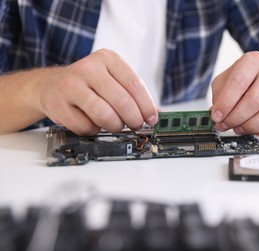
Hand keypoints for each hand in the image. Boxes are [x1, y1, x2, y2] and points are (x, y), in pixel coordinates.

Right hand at [37, 49, 157, 134]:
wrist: (50, 85)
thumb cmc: (88, 85)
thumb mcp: (112, 79)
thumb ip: (132, 93)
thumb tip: (156, 114)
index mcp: (107, 59)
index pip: (134, 84)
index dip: (146, 105)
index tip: (152, 119)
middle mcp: (88, 68)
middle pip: (121, 101)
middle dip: (133, 119)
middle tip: (135, 126)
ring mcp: (71, 85)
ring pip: (104, 115)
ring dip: (115, 126)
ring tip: (114, 125)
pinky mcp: (58, 104)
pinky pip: (86, 127)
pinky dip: (93, 130)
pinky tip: (91, 122)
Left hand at [210, 51, 258, 135]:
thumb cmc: (243, 79)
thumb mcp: (224, 80)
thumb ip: (219, 96)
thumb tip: (217, 115)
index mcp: (253, 61)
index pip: (239, 82)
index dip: (226, 103)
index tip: (216, 116)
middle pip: (256, 100)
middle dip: (236, 118)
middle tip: (225, 125)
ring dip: (251, 126)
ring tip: (238, 128)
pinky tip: (255, 130)